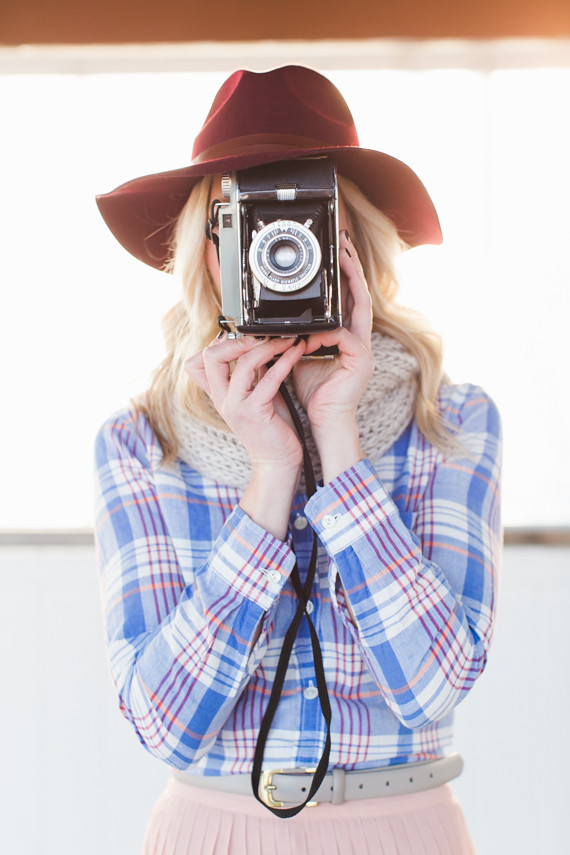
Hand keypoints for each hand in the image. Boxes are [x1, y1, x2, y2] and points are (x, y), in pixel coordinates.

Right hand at [185, 334, 306, 537]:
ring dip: (267, 346)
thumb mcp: (253, 399)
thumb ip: (249, 377)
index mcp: (219, 396)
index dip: (214, 345)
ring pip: (242, 363)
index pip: (196, 364)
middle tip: (261, 335)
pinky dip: (284, 361)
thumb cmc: (270, 430)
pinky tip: (296, 353)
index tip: (239, 337)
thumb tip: (256, 348)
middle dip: (237, 340)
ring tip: (286, 340)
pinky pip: (268, 378)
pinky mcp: (255, 413)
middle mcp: (223, 400)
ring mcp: (236, 406)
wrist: (277, 463)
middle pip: (211, 357)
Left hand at [293, 231, 374, 480]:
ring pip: (361, 307)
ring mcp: (364, 350)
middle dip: (353, 268)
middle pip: (360, 295)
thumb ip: (293, 336)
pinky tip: (312, 334)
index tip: (336, 255)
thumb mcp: (297, 357)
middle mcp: (358, 340)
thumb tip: (276, 320)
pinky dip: (328, 332)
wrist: (323, 422)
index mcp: (345, 338)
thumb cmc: (312, 394)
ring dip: (351, 283)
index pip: (347, 300)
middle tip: (344, 244)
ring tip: (343, 262)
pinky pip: (345, 337)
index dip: (343, 276)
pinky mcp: (362, 362)